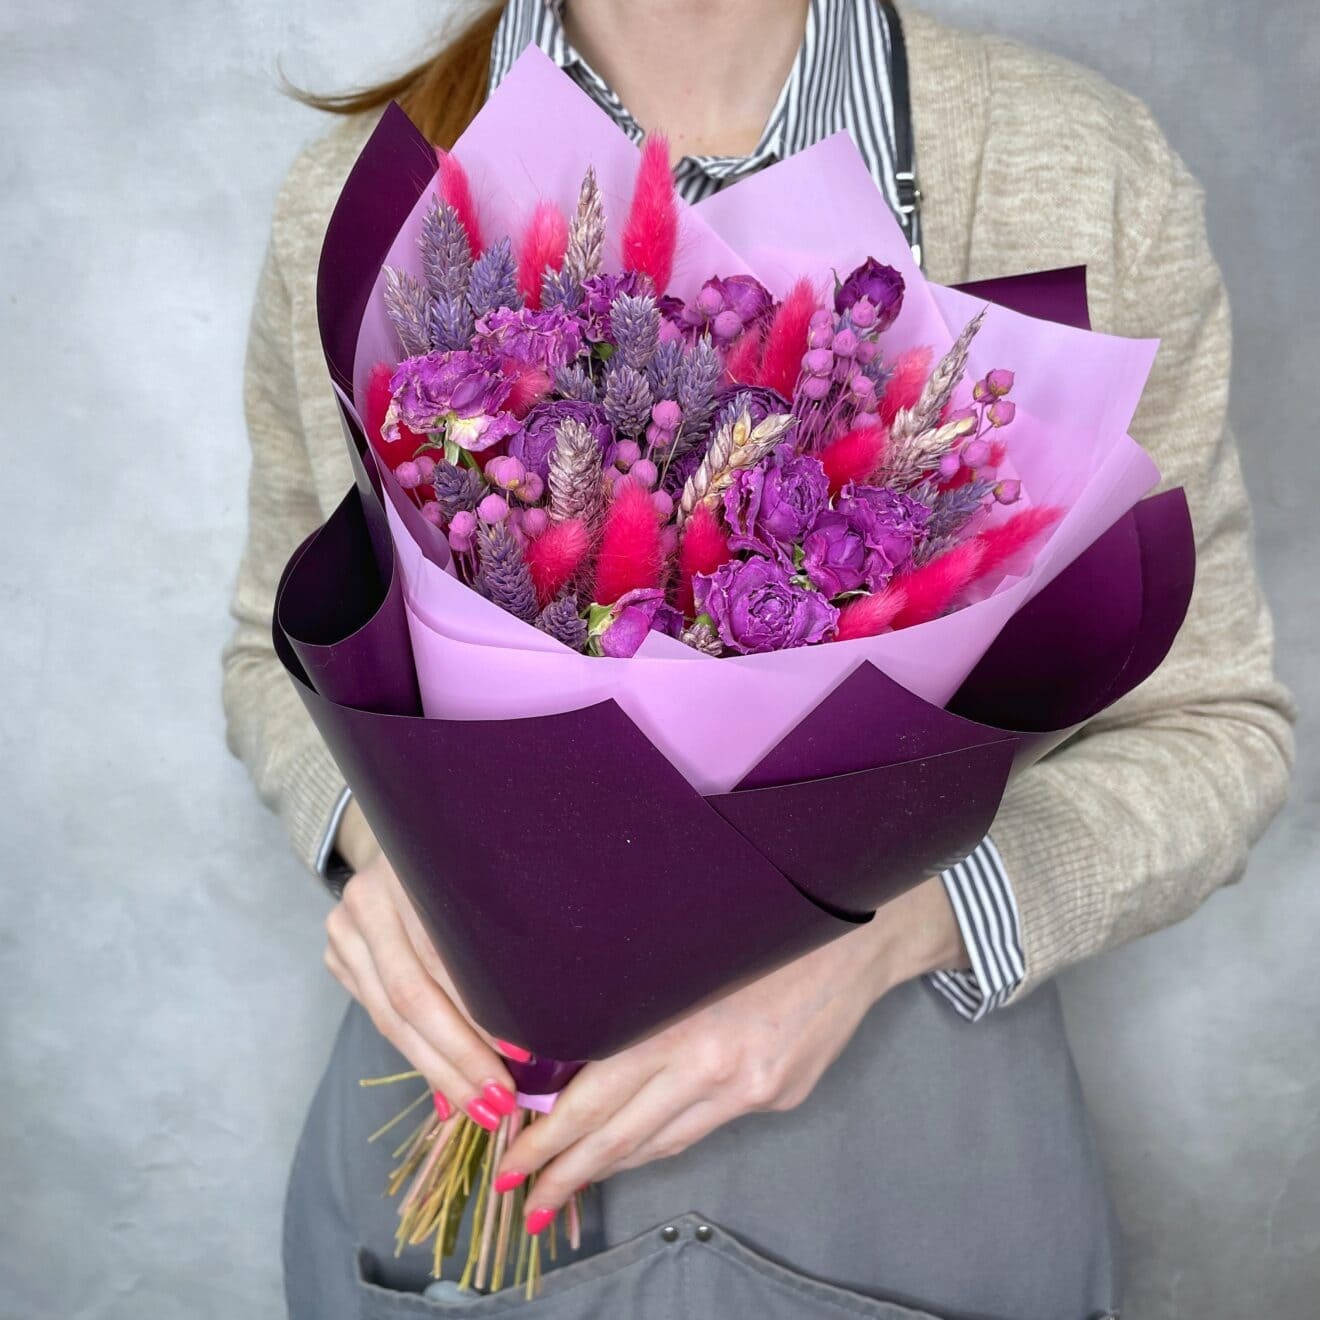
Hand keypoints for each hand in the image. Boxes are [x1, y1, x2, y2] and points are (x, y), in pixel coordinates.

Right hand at [323, 806, 517, 1127]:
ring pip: (391, 1016)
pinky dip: (418, 1056)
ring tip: (479, 1106)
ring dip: (440, 1070)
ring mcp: (345, 925)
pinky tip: (447, 1089)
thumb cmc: (472, 866)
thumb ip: (506, 934)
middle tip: (500, 1102)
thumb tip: (551, 1020)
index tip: (524, 1055)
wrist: (408, 833)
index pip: (445, 956)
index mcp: (415, 868)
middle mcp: (370, 895)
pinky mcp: (337, 952)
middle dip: (460, 1057)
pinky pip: (378, 1015)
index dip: (482, 1011)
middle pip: (413, 996)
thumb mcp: (493, 879)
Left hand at [497, 875, 966, 1226]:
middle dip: (567, 1173)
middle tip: (523, 1197)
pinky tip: (641, 1141)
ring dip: (613, 1164)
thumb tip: (580, 1043)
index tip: (512, 1162)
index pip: (595, 1101)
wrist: (861, 938)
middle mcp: (717, 1071)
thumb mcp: (689, 952)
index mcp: (685, 1029)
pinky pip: (705, 1127)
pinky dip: (664, 1138)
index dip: (549, 1139)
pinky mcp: (778, 1097)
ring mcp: (751, 1091)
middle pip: (622, 1140)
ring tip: (570, 1179)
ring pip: (664, 1142)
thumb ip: (639, 1001)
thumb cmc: (766, 926)